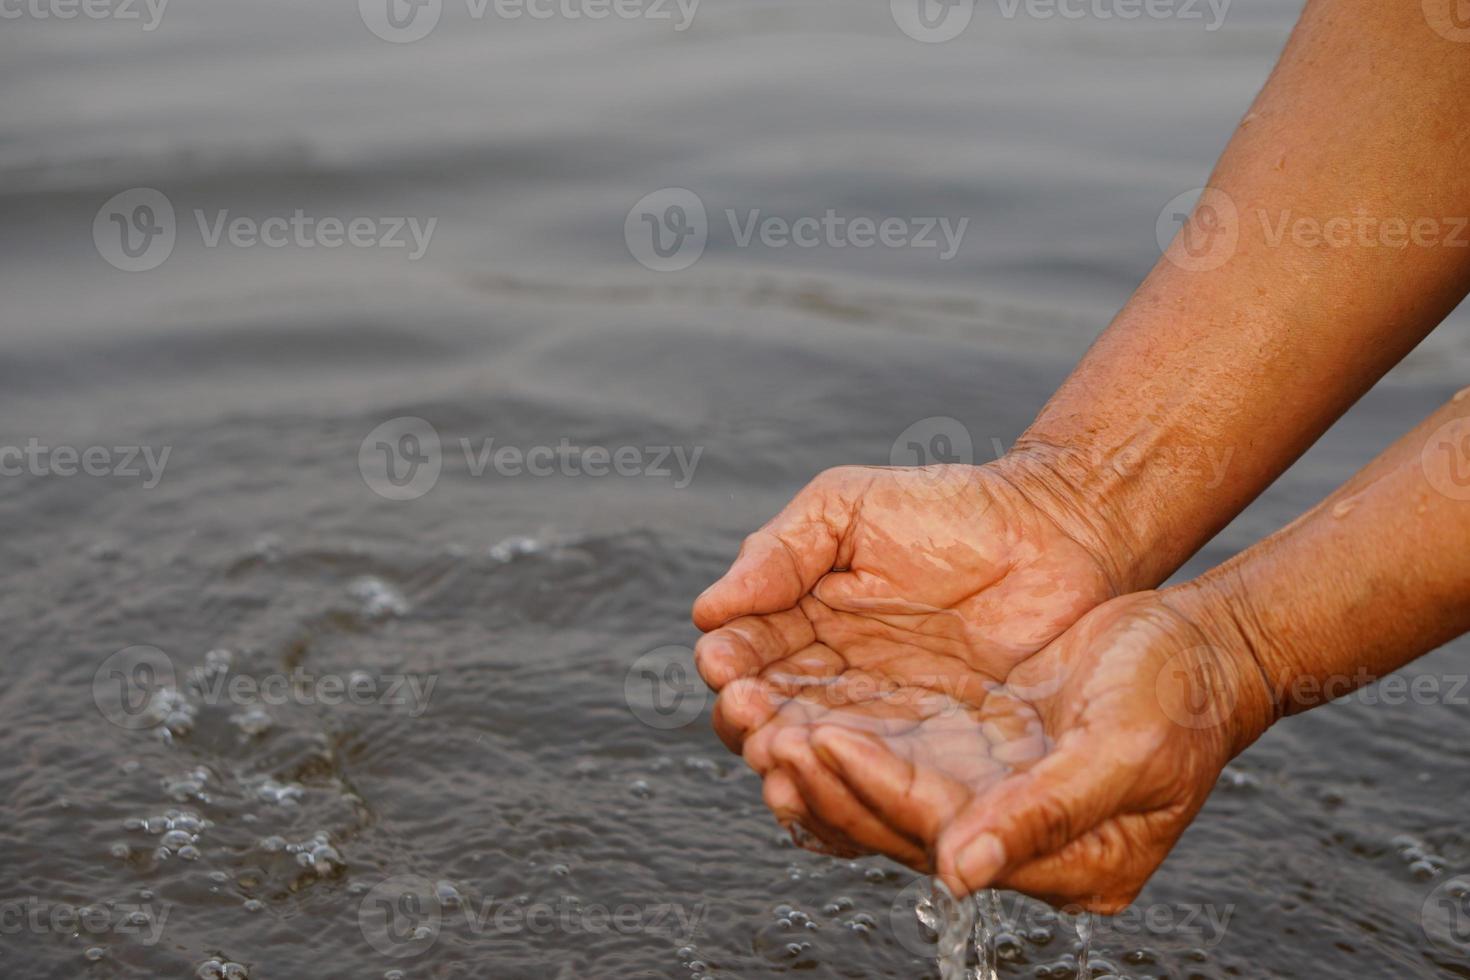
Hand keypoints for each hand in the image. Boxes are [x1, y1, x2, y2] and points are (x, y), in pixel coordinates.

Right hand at [691, 458, 1128, 868]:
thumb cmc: (952, 509)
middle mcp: (832, 679)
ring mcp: (882, 722)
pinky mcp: (933, 757)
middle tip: (750, 714)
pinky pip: (879, 788)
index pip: (746, 654)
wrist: (1058, 533)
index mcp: (803, 621)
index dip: (729, 665)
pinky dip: (846, 799)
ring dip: (788, 765)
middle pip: (769, 717)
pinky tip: (828, 794)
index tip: (723, 665)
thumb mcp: (847, 507)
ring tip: (780, 756)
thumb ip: (778, 551)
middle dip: (749, 720)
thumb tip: (708, 610)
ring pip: (815, 760)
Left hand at [721, 588, 1268, 911]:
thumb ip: (1044, 814)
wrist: (1199, 649)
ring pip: (888, 797)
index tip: (817, 740)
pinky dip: (850, 742)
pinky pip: (899, 765)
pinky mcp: (978, 764)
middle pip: (901, 826)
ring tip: (762, 722)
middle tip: (762, 733)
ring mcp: (995, 804)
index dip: (876, 791)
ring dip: (824, 763)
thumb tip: (963, 873)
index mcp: (1067, 863)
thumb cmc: (1178, 697)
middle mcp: (1019, 845)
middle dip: (828, 782)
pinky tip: (803, 713)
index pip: (942, 835)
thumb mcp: (1123, 752)